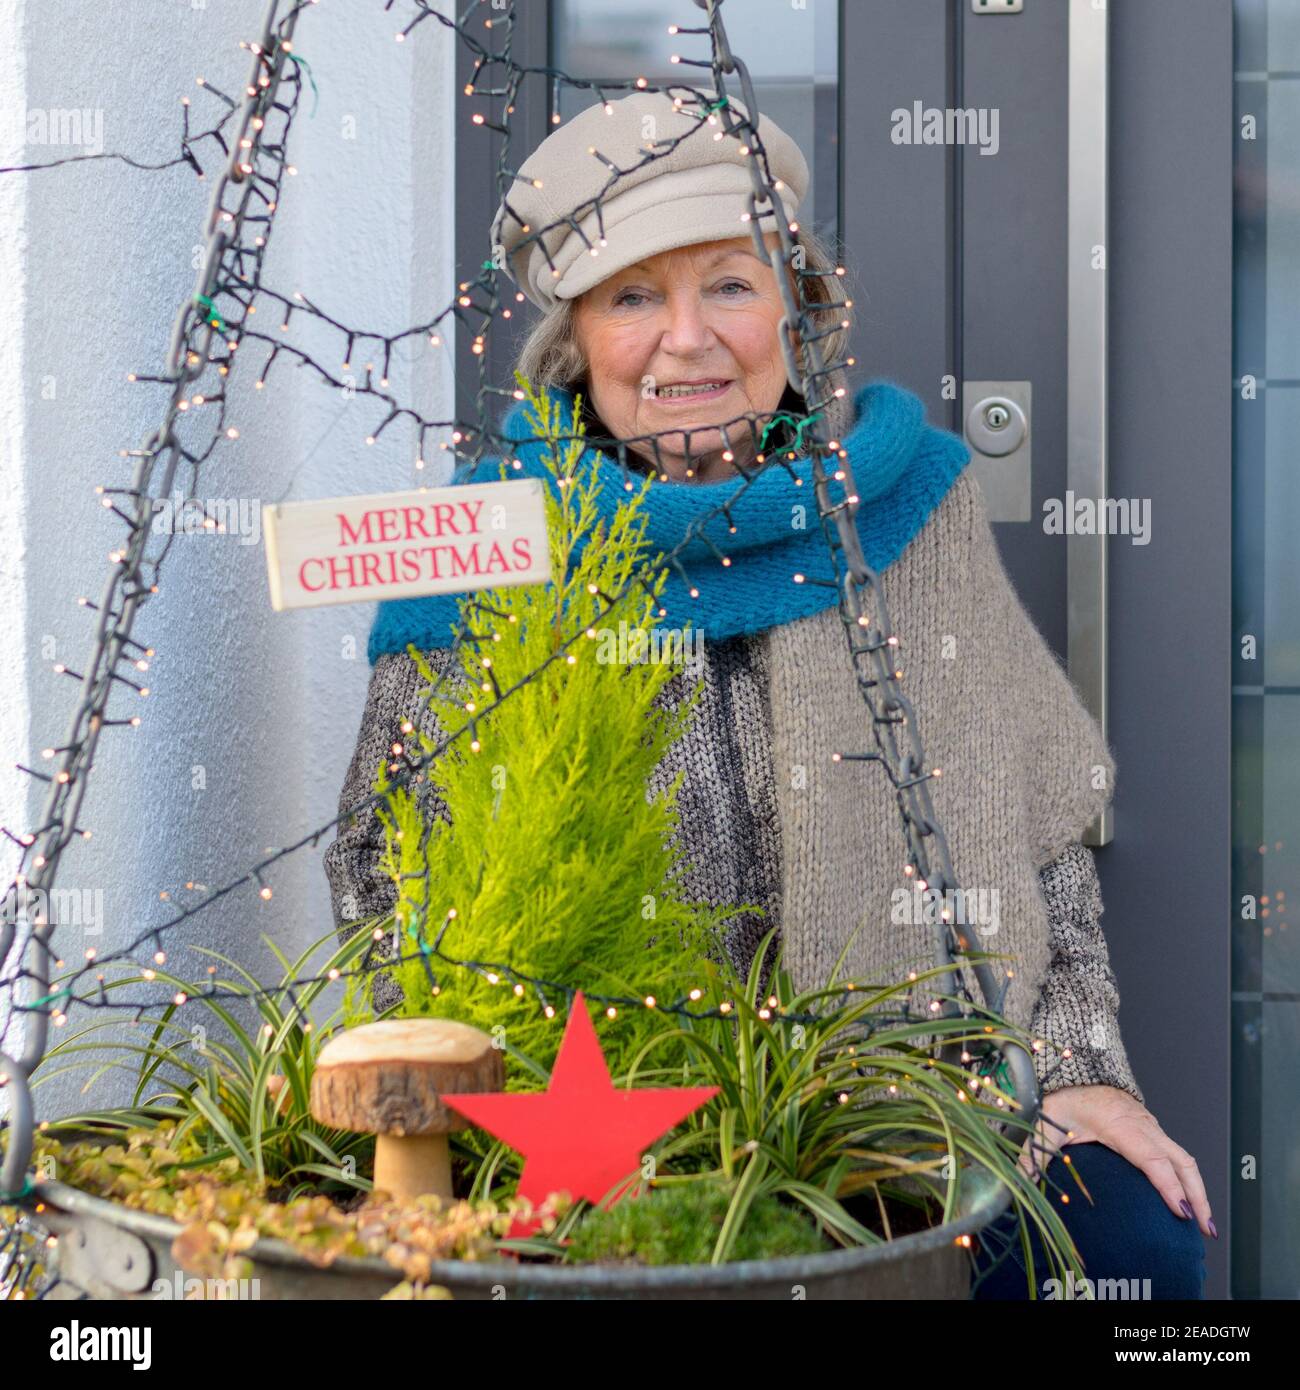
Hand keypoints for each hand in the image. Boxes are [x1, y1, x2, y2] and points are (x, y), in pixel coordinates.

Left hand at [1019, 1084, 1215, 1240]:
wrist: (1075, 1071)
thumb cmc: (1061, 1097)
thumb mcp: (1043, 1124)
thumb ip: (1031, 1155)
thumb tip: (1016, 1182)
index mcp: (1119, 1125)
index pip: (1152, 1159)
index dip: (1169, 1187)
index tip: (1182, 1214)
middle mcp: (1142, 1126)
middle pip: (1181, 1162)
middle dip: (1198, 1196)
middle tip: (1205, 1230)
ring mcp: (1151, 1127)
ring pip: (1185, 1159)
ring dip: (1199, 1190)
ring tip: (1205, 1225)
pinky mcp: (1152, 1130)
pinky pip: (1177, 1155)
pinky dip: (1189, 1179)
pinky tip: (1190, 1201)